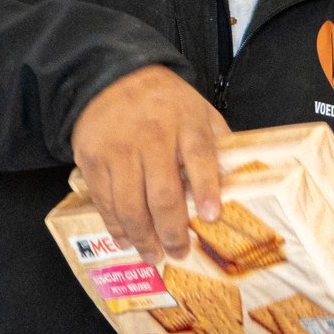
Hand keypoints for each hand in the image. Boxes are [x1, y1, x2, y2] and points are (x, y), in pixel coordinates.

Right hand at [71, 66, 226, 261]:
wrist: (111, 77)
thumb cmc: (164, 101)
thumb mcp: (199, 110)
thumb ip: (217, 142)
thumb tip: (239, 178)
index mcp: (186, 124)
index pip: (200, 159)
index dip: (207, 190)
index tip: (211, 216)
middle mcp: (152, 138)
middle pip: (163, 194)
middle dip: (172, 232)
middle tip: (179, 252)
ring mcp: (119, 150)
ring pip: (130, 205)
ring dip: (142, 237)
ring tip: (153, 255)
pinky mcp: (93, 159)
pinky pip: (104, 200)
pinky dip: (115, 225)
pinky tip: (126, 239)